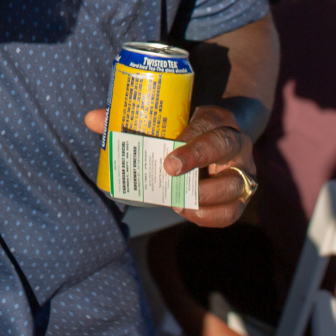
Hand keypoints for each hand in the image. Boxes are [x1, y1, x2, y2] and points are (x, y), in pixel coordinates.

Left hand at [84, 104, 254, 227]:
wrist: (221, 138)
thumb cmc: (186, 129)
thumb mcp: (169, 120)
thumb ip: (131, 121)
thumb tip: (92, 119)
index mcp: (216, 119)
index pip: (208, 125)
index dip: (190, 143)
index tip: (167, 160)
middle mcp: (236, 142)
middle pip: (225, 148)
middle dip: (197, 161)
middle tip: (168, 174)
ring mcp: (243, 170)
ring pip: (234, 185)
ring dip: (203, 197)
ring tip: (175, 200)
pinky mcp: (241, 197)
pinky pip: (231, 212)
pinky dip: (209, 217)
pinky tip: (186, 212)